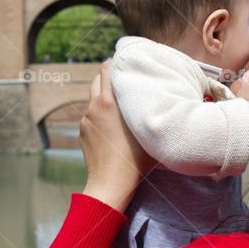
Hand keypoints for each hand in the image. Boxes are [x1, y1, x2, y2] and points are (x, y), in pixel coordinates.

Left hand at [79, 61, 154, 212]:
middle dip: (110, 77)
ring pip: (94, 98)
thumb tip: (165, 99)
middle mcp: (94, 106)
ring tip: (121, 106)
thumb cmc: (136, 160)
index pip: (107, 67)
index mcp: (109, 102)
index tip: (128, 65)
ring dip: (105, 97)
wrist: (110, 183)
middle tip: (125, 83)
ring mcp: (86, 119)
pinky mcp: (83, 131)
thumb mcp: (150, 131)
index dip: (116, 64)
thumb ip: (153, 111)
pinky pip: (91, 116)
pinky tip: (113, 127)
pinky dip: (100, 115)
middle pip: (97, 78)